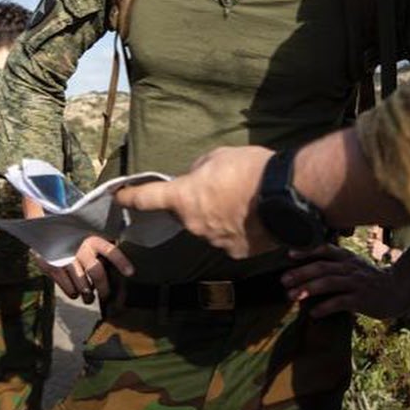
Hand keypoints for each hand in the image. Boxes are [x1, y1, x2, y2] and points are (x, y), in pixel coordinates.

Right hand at [38, 235, 133, 304]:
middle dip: (104, 289)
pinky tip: (75, 292)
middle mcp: (81, 248)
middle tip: (105, 295)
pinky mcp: (53, 267)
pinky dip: (73, 293)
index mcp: (92, 239)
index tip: (130, 273)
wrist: (43, 229)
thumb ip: (100, 245)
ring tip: (89, 298)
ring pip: (83, 285)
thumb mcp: (87, 234)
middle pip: (97, 273)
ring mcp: (66, 259)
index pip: (110, 251)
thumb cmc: (71, 235)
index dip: (121, 262)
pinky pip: (68, 288)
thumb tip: (115, 260)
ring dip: (88, 295)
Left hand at [117, 145, 275, 258]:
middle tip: (219, 188)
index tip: (120, 197)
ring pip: (208, 228)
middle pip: (184, 214)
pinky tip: (254, 216)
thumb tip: (195, 180)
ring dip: (218, 216)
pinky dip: (237, 230)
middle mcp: (194, 224)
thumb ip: (198, 171)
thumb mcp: (218, 157)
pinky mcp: (236, 253)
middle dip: (195, 203)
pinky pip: (229, 240)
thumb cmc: (252, 169)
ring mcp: (215, 242)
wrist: (289, 195)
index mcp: (184, 197)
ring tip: (244, 201)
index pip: (146, 198)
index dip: (130, 197)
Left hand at [282, 244, 404, 319]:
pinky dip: (325, 307)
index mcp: (347, 258)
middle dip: (301, 273)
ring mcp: (356, 283)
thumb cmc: (371, 279)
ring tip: (292, 296)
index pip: (324, 249)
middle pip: (321, 267)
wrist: (399, 289)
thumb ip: (336, 264)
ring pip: (329, 282)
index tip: (289, 255)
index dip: (306, 251)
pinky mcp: (362, 299)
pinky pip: (340, 302)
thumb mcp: (355, 265)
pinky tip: (313, 313)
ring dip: (308, 289)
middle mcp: (350, 268)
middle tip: (283, 281)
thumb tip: (310, 268)